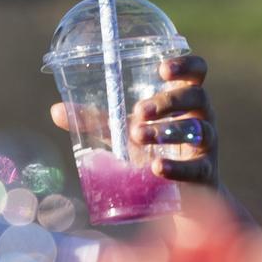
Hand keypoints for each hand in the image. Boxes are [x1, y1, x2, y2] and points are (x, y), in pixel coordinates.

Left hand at [50, 55, 218, 187]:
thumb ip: (95, 120)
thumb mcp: (124, 132)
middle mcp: (200, 117)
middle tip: (138, 111)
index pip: (197, 72)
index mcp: (183, 99)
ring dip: (167, 131)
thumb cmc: (153, 150)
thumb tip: (55, 110)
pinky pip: (196, 168)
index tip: (162, 69)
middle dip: (167, 101)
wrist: (179, 196)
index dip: (185, 65)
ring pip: (197, 130)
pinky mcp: (205, 173)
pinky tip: (156, 168)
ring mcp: (205, 145)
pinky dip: (175, 168)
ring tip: (137, 136)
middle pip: (196, 96)